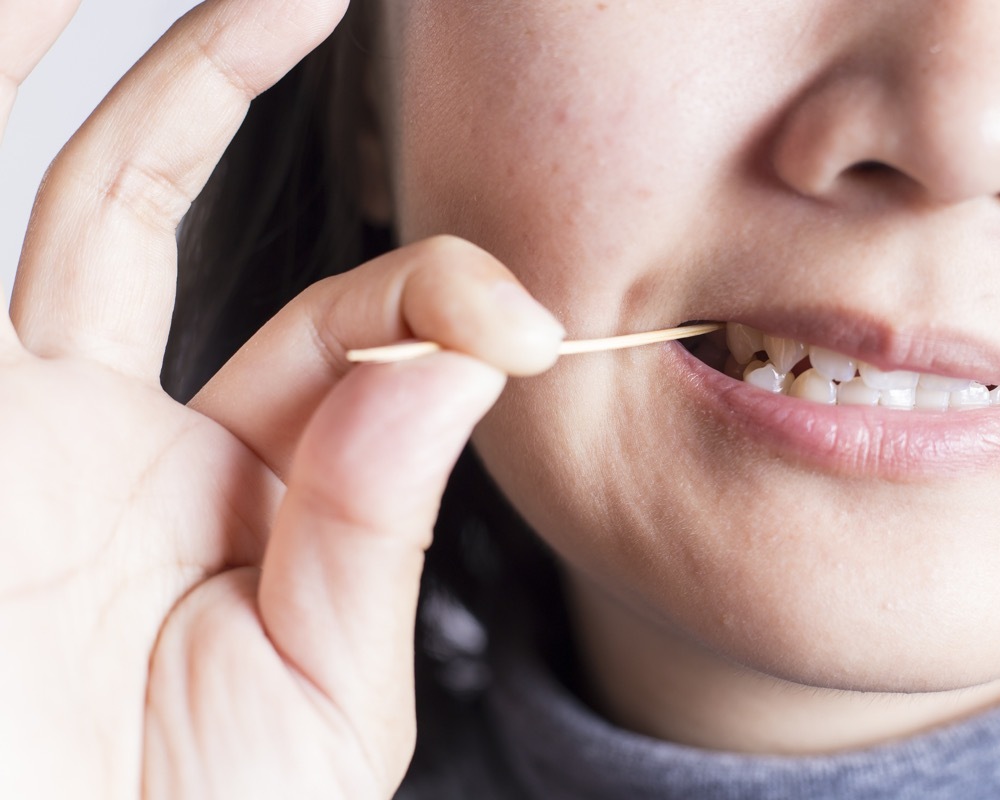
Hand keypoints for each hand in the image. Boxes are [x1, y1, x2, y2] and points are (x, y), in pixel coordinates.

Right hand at [0, 0, 562, 796]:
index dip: (441, 303)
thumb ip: (381, 529)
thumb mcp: (324, 695)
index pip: (342, 333)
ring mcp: (15, 417)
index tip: (527, 331)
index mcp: (230, 494)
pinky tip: (43, 12)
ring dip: (146, 68)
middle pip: (183, 213)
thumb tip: (456, 365)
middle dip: (238, 83)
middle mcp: (111, 433)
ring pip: (75, 187)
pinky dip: (11, 92)